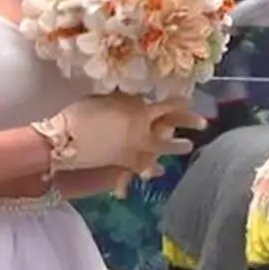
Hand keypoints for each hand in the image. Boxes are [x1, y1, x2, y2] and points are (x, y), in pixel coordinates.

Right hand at [35, 94, 206, 172]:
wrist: (65, 141)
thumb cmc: (81, 114)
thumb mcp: (106, 99)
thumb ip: (127, 101)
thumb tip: (140, 100)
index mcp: (140, 112)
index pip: (167, 105)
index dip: (180, 101)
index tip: (189, 98)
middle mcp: (144, 132)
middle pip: (172, 127)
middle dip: (189, 123)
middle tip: (203, 123)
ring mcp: (136, 150)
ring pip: (163, 148)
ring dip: (176, 146)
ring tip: (188, 146)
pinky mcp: (125, 165)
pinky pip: (142, 168)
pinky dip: (150, 169)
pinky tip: (156, 171)